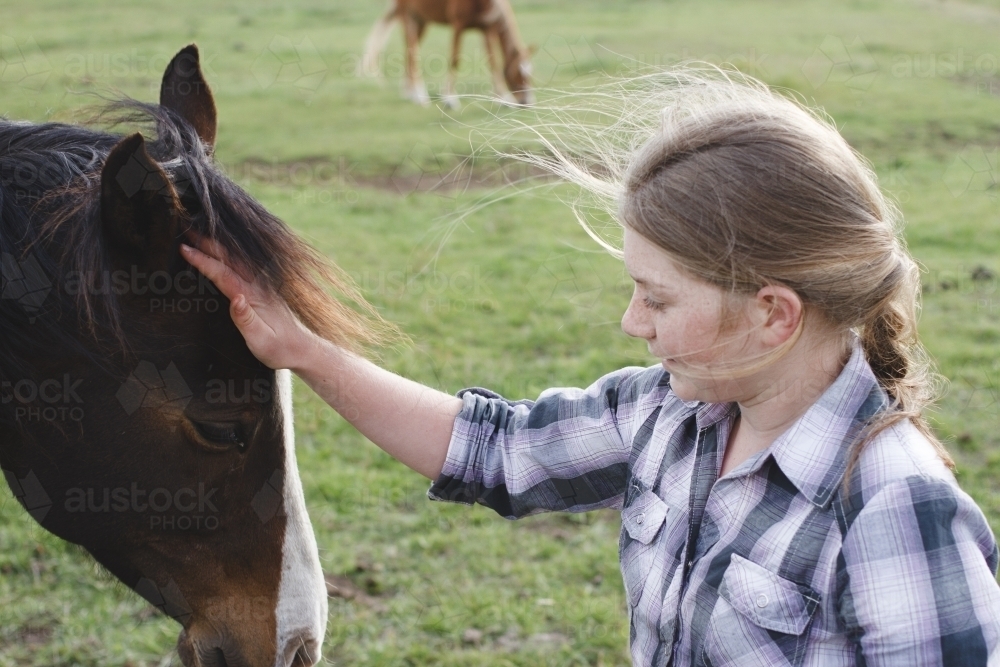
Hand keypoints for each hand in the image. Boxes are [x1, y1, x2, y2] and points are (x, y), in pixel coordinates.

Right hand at [180, 234, 318, 370]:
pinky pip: (243, 265)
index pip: (223, 273)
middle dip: (207, 243)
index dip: (203, 260)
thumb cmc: (279, 348)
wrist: (302, 349)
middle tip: (187, 230)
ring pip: (237, 259)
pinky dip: (230, 254)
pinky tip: (223, 250)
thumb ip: (246, 320)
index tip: (184, 249)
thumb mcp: (260, 340)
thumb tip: (235, 298)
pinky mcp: (264, 289)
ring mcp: (262, 285)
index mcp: (253, 296)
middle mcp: (258, 286)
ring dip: (219, 245)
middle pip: (230, 258)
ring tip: (201, 234)